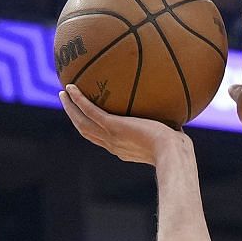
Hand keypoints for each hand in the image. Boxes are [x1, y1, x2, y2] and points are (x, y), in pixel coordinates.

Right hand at [60, 85, 188, 165]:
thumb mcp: (171, 135)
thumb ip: (169, 125)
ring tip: (63, 93)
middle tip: (67, 103)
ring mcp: (111, 136)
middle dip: (75, 118)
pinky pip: (90, 111)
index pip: (104, 139)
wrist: (173, 153)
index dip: (95, 129)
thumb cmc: (178, 148)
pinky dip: (78, 100)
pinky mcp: (113, 126)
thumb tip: (178, 112)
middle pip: (86, 132)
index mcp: (123, 149)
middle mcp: (113, 145)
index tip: (90, 118)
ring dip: (70, 108)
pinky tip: (72, 87)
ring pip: (82, 123)